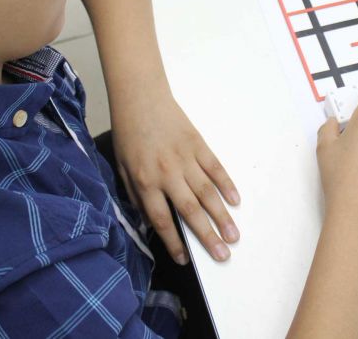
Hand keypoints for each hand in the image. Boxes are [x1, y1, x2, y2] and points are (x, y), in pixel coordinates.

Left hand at [110, 93, 240, 264]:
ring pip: (206, 192)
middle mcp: (166, 173)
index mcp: (145, 181)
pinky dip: (226, 184)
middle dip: (207, 235)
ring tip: (234, 235)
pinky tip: (235, 201)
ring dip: (221, 216)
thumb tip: (151, 220)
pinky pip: (215, 168)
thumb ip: (135, 195)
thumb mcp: (122, 168)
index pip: (161, 219)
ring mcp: (185, 158)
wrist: (140, 98)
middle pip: (190, 210)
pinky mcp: (197, 144)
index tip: (184, 259)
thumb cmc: (129, 133)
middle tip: (222, 255)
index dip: (173, 242)